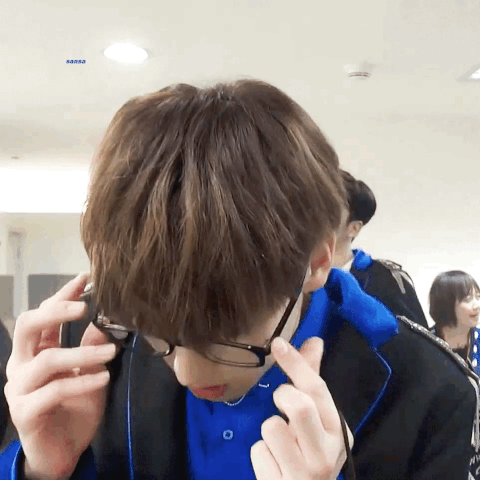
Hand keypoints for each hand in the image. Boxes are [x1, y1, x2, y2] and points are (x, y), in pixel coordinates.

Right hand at [4, 273, 116, 479]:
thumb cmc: (76, 407)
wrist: (65, 451)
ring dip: (82, 353)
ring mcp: (20, 388)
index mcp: (36, 351)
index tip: (85, 277)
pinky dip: (83, 381)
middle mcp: (22, 365)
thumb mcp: (91, 370)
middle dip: (56, 311)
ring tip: (112, 352)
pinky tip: (103, 377)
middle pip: (28, 326)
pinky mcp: (26, 412)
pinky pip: (55, 390)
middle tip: (83, 306)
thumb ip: (93, 345)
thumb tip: (107, 316)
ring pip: (47, 359)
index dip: (62, 295)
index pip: (44, 314)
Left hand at [250, 336, 352, 479]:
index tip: (278, 343)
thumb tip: (315, 341)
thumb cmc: (308, 455)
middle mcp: (328, 454)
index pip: (318, 389)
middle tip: (282, 406)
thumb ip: (312, 381)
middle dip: (283, 397)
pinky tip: (273, 464)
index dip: (296, 363)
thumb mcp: (316, 422)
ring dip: (269, 430)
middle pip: (300, 406)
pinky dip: (261, 452)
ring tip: (280, 443)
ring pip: (273, 427)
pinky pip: (258, 451)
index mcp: (339, 432)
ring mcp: (305, 474)